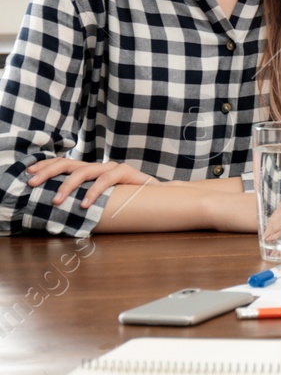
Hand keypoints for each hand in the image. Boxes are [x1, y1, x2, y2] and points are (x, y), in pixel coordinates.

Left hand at [28, 157, 158, 208]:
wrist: (157, 198)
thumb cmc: (126, 202)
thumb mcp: (99, 201)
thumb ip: (83, 200)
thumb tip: (57, 212)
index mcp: (89, 172)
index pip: (63, 164)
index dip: (45, 166)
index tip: (29, 174)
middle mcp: (98, 166)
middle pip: (68, 163)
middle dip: (48, 171)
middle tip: (33, 183)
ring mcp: (111, 167)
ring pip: (84, 170)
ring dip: (67, 185)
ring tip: (57, 201)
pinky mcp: (125, 171)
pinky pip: (105, 179)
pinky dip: (93, 191)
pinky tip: (85, 204)